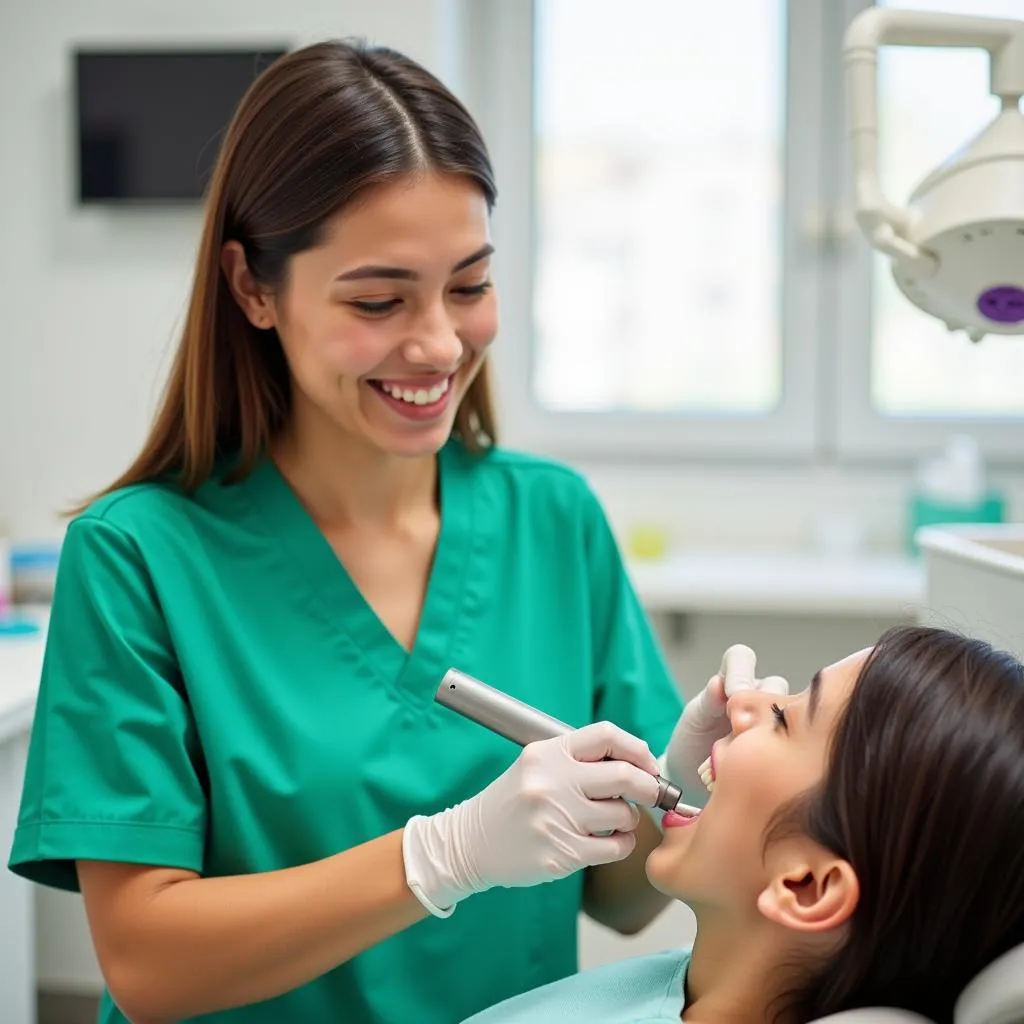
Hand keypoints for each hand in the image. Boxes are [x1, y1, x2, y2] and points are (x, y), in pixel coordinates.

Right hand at [403, 721, 660, 916]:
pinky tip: (609, 842)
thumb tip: (640, 766)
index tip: (647, 764)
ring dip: (630, 819)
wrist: (470, 843)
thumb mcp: (537, 766)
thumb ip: (580, 761)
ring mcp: (557, 819)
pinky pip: (616, 848)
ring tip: (614, 822)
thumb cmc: (513, 802)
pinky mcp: (561, 854)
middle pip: (625, 776)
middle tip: (654, 794)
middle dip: (649, 786)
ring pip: (625, 815)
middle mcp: (552, 782)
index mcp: (548, 753)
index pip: (607, 735)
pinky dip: (623, 844)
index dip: (637, 748)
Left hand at [660, 645, 787, 805]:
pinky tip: (769, 761)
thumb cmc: (695, 742)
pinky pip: (798, 737)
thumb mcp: (696, 719)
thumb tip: (718, 683)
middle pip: (774, 684)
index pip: (741, 656)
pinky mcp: (787, 744)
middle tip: (741, 729)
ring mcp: (775, 718)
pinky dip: (784, 747)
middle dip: (760, 704)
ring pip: (791, 709)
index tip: (731, 697)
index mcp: (732, 680)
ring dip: (773, 727)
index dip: (739, 673)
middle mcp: (758, 694)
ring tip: (753, 749)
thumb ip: (708, 701)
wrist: (696, 780)